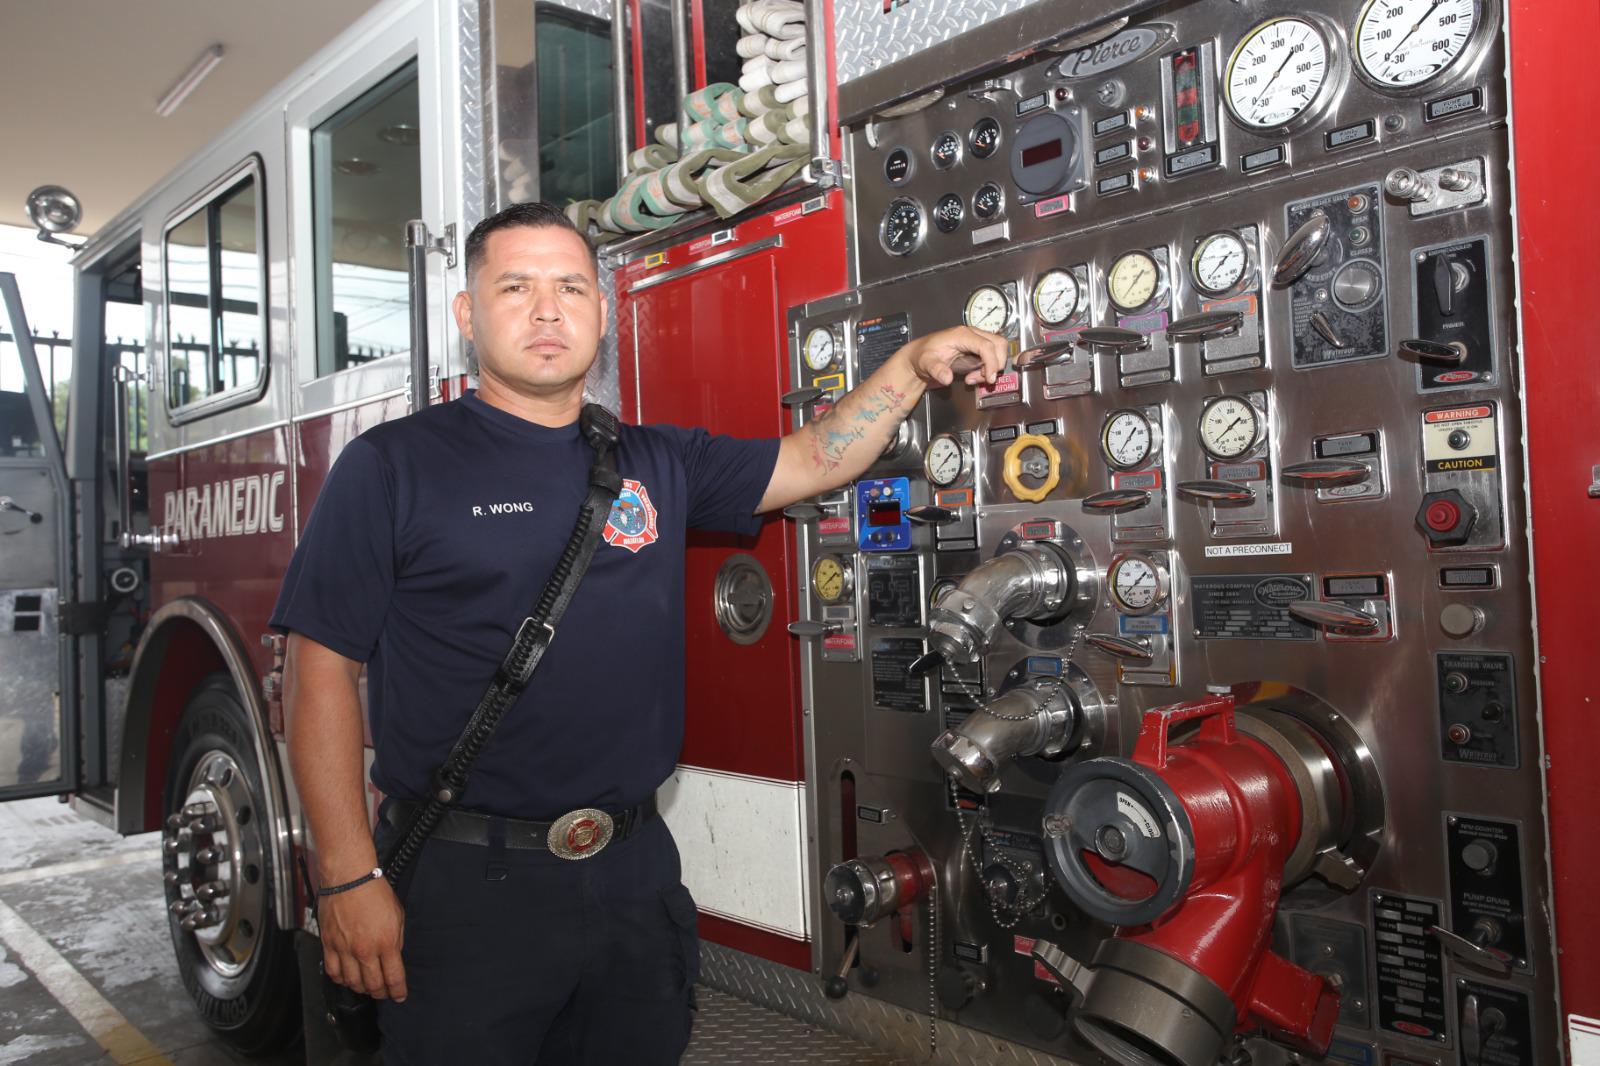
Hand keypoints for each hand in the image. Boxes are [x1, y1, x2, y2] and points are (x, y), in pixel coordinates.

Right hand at [320, 876, 406, 1000]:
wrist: (350, 877)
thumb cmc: (374, 891)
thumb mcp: (397, 915)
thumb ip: (396, 939)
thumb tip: (394, 956)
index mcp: (386, 942)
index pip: (394, 977)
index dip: (398, 991)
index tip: (400, 995)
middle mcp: (364, 949)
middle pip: (373, 985)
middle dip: (381, 993)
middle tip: (384, 992)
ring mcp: (344, 949)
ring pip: (352, 982)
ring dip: (361, 988)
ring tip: (367, 986)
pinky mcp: (329, 944)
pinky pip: (333, 972)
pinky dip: (341, 979)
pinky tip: (347, 978)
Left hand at [892, 325, 1009, 387]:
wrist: (919, 357)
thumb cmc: (922, 356)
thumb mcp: (926, 363)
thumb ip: (936, 370)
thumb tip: (946, 377)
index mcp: (962, 335)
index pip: (986, 345)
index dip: (992, 362)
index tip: (989, 377)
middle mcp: (971, 335)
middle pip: (999, 344)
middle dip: (996, 363)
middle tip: (985, 378)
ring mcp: (976, 342)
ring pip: (998, 350)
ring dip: (992, 367)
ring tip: (975, 378)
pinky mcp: (977, 351)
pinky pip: (991, 358)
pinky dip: (987, 370)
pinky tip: (973, 377)